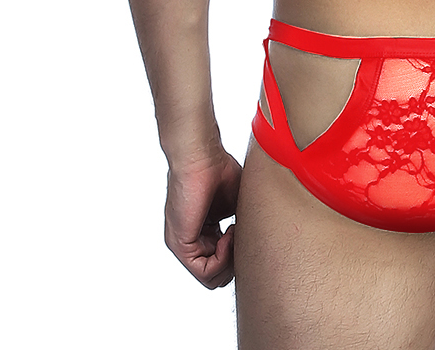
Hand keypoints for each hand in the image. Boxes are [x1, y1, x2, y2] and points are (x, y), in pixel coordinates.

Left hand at [164, 148, 242, 287]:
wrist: (201, 155)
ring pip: (211, 278)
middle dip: (236, 261)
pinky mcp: (180, 245)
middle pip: (217, 276)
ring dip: (230, 260)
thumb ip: (241, 227)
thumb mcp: (236, 205)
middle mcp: (191, 242)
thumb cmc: (218, 170)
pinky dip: (223, 258)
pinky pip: (204, 271)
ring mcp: (183, 245)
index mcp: (203, 232)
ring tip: (234, 232)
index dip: (239, 254)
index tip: (245, 231)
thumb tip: (254, 244)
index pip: (222, 263)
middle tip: (241, 235)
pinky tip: (229, 235)